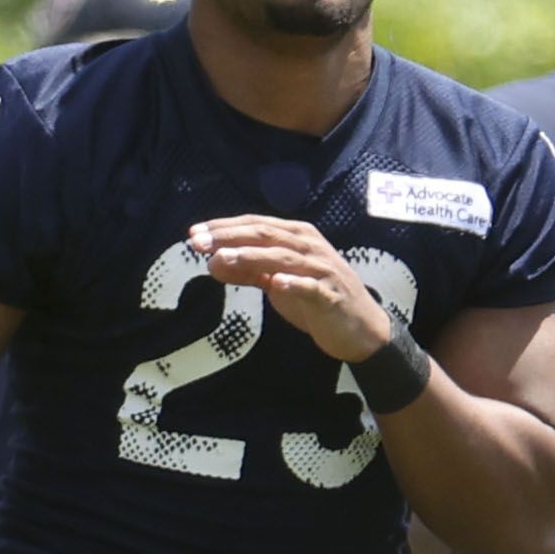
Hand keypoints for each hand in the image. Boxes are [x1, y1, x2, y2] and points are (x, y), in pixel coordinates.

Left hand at [188, 216, 393, 361]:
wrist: (360, 328)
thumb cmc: (317, 300)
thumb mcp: (278, 281)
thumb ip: (249, 270)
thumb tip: (212, 262)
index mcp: (296, 236)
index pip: (255, 225)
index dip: (223, 227)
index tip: (194, 234)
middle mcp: (309, 246)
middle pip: (264, 235)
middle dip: (229, 236)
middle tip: (198, 243)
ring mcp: (321, 270)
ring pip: (283, 256)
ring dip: (251, 256)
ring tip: (223, 258)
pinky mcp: (330, 295)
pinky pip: (309, 287)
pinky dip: (293, 283)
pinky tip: (276, 283)